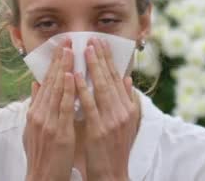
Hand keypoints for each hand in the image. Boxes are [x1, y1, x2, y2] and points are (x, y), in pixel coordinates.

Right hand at [23, 40, 75, 180]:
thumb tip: (35, 85)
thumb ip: (35, 106)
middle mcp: (39, 115)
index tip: (61, 47)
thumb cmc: (42, 155)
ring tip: (71, 51)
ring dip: (64, 69)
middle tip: (67, 40)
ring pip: (56, 91)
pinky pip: (65, 107)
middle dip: (59, 60)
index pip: (45, 83)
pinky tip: (73, 76)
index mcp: (35, 112)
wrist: (42, 178)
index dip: (53, 64)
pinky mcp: (58, 132)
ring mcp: (48, 123)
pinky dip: (68, 90)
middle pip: (50, 82)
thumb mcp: (33, 128)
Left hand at [75, 38, 139, 180]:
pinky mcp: (98, 129)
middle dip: (101, 57)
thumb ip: (127, 100)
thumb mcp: (127, 123)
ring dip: (93, 67)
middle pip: (111, 78)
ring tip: (86, 49)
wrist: (111, 174)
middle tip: (93, 38)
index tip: (101, 42)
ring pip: (101, 88)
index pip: (118, 78)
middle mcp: (122, 112)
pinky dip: (82, 89)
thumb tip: (127, 79)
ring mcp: (111, 120)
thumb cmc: (115, 149)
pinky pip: (89, 105)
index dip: (109, 59)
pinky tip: (76, 76)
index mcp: (128, 108)